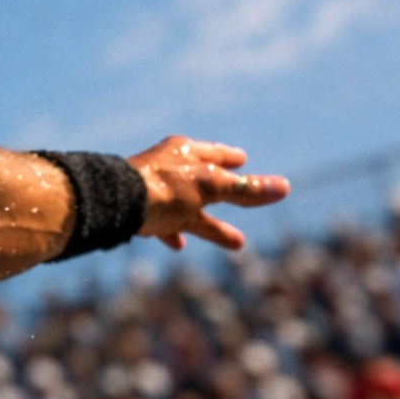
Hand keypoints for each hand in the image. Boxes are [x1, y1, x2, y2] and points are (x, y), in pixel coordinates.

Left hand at [129, 135, 289, 253]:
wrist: (115, 203)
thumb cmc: (164, 189)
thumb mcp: (210, 188)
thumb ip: (245, 189)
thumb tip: (285, 187)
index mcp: (186, 153)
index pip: (216, 155)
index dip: (232, 159)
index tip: (242, 159)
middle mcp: (169, 167)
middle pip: (205, 183)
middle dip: (228, 195)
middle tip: (246, 199)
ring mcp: (154, 190)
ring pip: (189, 209)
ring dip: (212, 225)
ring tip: (239, 243)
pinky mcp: (140, 212)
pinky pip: (162, 223)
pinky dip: (174, 233)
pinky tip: (180, 246)